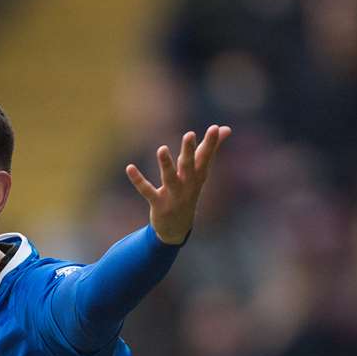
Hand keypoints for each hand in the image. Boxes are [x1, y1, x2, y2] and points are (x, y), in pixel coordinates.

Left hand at [125, 124, 230, 244]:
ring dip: (166, 164)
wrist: (178, 228)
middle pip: (189, 165)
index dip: (211, 143)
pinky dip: (138, 180)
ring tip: (161, 149)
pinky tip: (129, 167)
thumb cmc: (189, 192)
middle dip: (189, 151)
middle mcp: (187, 185)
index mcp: (198, 176)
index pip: (206, 157)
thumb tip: (226, 128)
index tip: (215, 128)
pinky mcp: (158, 204)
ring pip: (169, 178)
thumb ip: (210, 150)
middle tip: (189, 134)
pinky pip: (147, 191)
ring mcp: (173, 195)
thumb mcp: (200, 172)